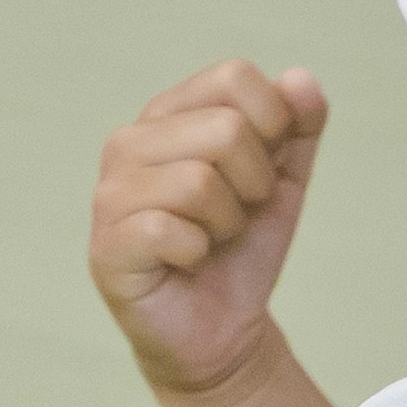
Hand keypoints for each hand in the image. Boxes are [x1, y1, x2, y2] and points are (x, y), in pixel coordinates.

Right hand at [88, 60, 328, 396]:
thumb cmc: (241, 248)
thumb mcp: (285, 179)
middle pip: (226, 129)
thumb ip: (299, 125)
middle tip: (235, 216)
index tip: (265, 168)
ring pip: (200, 181)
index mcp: (168, 113)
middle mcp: (129, 142)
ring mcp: (110, 193)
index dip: (274, 123)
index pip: (234, 77)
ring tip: (211, 240)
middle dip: (255, 183)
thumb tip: (300, 78)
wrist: (220, 329)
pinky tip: (185, 262)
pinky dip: (198, 252)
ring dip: (227, 222)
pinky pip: (171, 229)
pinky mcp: (107, 245)